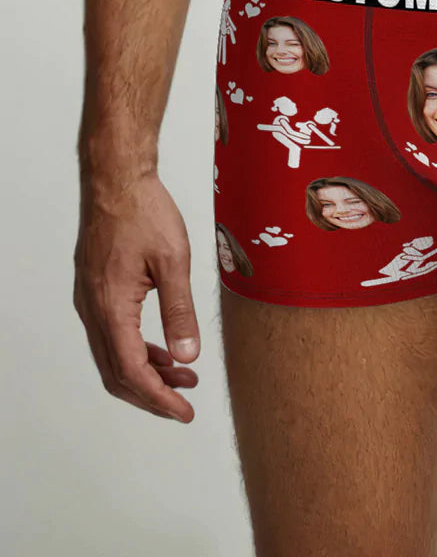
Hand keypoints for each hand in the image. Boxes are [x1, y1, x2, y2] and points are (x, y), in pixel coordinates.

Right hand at [74, 171, 200, 420]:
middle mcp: (94, 310)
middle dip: (152, 393)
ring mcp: (91, 301)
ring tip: (184, 376)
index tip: (183, 412)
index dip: (158, 397)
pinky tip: (165, 349)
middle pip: (117, 373)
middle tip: (185, 403)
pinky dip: (138, 350)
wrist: (118, 182)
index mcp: (112, 308)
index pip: (132, 371)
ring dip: (147, 372)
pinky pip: (113, 335)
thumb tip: (187, 356)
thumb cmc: (145, 213)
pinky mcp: (96, 291)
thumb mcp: (174, 262)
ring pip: (114, 356)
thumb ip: (180, 312)